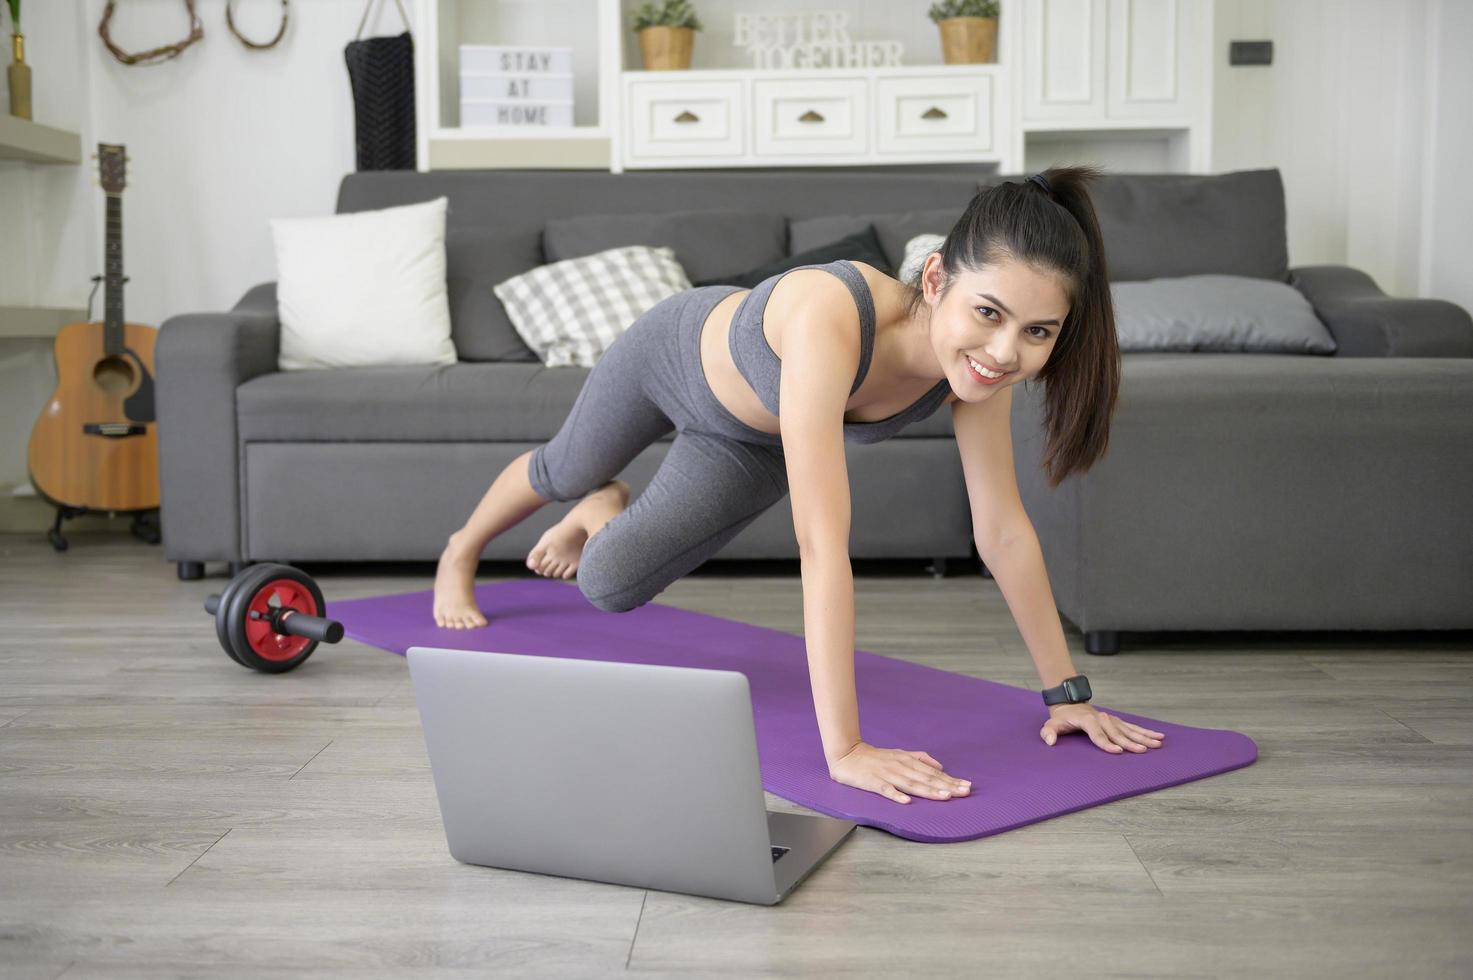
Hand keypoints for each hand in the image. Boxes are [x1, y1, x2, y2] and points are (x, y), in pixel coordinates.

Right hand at [827, 741, 970, 804]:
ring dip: (928, 790)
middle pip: (926, 778)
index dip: (950, 779)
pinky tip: (906, 802)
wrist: (847, 754)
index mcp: (908, 761)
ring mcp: (887, 774)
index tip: (967, 786)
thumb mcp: (900, 753)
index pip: (933, 772)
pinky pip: (886, 789)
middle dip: (946, 786)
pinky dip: (896, 795)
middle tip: (964, 792)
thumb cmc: (875, 757)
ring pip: (911, 784)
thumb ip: (920, 758)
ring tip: (944, 797)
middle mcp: (900, 767)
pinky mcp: (873, 782)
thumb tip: (940, 766)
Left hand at [1040, 703, 1164, 753]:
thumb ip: (1048, 732)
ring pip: (1129, 729)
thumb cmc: (1061, 718)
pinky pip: (1133, 727)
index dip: (1106, 742)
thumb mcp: (1051, 724)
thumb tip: (1050, 742)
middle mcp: (1102, 719)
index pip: (1097, 733)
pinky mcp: (1117, 722)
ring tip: (1157, 744)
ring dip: (1143, 737)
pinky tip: (1158, 737)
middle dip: (1130, 742)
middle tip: (1142, 751)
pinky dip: (1146, 732)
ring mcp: (1111, 720)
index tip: (1117, 751)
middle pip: (1117, 732)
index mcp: (1087, 720)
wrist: (1070, 704)